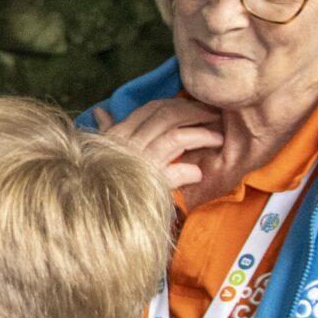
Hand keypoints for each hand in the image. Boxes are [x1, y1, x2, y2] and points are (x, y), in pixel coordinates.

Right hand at [92, 96, 223, 191]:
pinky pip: (178, 172)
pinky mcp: (150, 184)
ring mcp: (140, 162)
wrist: (99, 213)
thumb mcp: (101, 152)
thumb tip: (100, 111)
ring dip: (202, 135)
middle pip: (168, 116)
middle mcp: (128, 144)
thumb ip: (106, 130)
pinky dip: (190, 172)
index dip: (177, 103)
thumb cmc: (104, 179)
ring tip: (218, 138)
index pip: (152, 108)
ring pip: (176, 137)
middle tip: (215, 114)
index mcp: (118, 134)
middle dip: (196, 112)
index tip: (195, 105)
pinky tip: (198, 174)